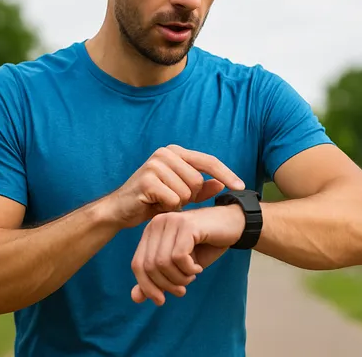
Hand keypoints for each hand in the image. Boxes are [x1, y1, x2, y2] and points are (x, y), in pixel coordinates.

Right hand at [108, 145, 245, 228]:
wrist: (120, 209)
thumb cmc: (151, 200)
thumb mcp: (180, 193)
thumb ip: (200, 189)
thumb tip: (222, 185)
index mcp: (174, 151)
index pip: (208, 160)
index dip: (226, 174)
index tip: (241, 187)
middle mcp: (164, 153)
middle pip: (198, 180)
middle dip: (190, 196)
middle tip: (172, 199)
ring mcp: (154, 164)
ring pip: (187, 191)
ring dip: (178, 203)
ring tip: (162, 201)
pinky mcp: (147, 180)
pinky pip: (174, 199)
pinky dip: (168, 208)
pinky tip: (155, 205)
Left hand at [130, 204, 244, 305]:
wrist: (233, 225)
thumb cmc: (204, 245)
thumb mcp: (179, 267)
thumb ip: (157, 280)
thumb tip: (135, 298)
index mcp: (150, 232)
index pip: (137, 264)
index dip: (146, 286)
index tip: (160, 300)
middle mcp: (156, 224)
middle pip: (149, 266)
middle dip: (166, 285)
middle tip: (182, 289)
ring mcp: (170, 222)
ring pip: (163, 263)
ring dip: (179, 278)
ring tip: (191, 275)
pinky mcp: (186, 225)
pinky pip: (179, 257)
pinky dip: (189, 269)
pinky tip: (197, 267)